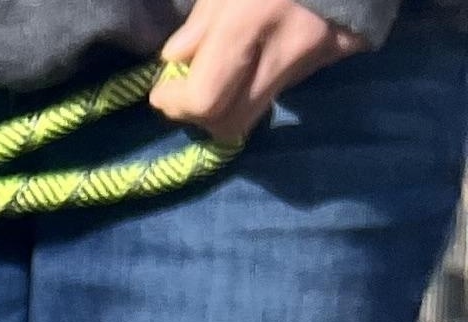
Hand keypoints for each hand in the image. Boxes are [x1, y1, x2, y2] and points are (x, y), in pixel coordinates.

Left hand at [153, 0, 365, 143]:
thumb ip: (204, 17)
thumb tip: (176, 58)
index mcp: (254, 18)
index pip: (204, 100)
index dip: (175, 103)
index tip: (164, 88)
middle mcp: (288, 47)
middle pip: (228, 123)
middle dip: (199, 115)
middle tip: (188, 91)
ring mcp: (318, 54)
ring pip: (256, 110)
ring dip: (229, 103)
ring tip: (221, 72)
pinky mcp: (338, 52)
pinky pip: (286, 85)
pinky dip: (262, 81)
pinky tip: (258, 56)